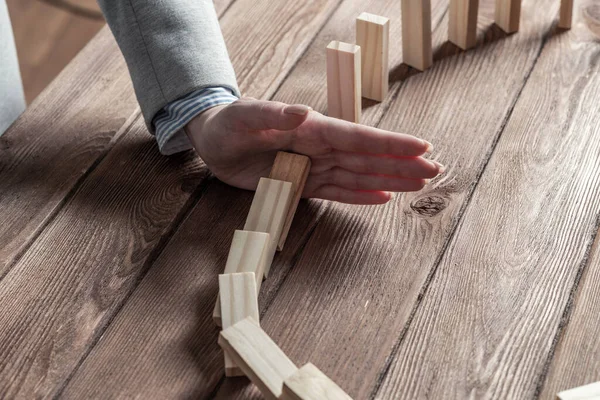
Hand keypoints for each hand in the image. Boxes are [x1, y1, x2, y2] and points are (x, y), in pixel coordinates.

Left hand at [184, 98, 443, 204]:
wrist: (213, 144)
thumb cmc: (227, 125)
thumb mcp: (245, 117)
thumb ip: (273, 115)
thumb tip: (304, 113)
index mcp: (312, 129)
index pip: (357, 138)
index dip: (389, 144)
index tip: (421, 147)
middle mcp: (320, 149)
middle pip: (367, 159)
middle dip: (401, 164)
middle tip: (435, 170)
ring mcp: (314, 168)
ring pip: (358, 176)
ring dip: (390, 180)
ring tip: (420, 184)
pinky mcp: (303, 186)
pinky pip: (337, 192)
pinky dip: (361, 195)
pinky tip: (384, 197)